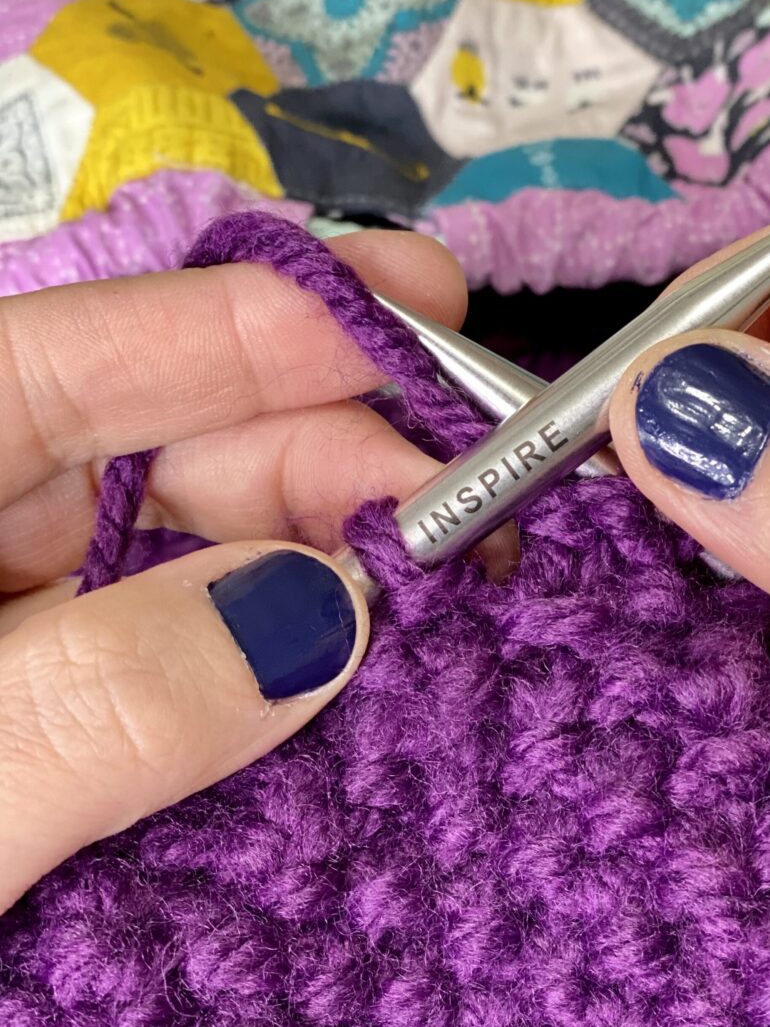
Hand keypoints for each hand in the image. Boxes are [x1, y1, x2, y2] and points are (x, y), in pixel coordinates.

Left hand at [0, 230, 466, 910]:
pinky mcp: (84, 702)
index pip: (84, 353)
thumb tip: (320, 617)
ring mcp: (36, 621)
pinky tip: (378, 652)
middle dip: (334, 455)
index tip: (419, 315)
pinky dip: (299, 648)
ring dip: (337, 555)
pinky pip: (211, 649)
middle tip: (469, 508)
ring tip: (453, 574)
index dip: (263, 322)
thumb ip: (88, 711)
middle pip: (179, 446)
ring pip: (214, 549)